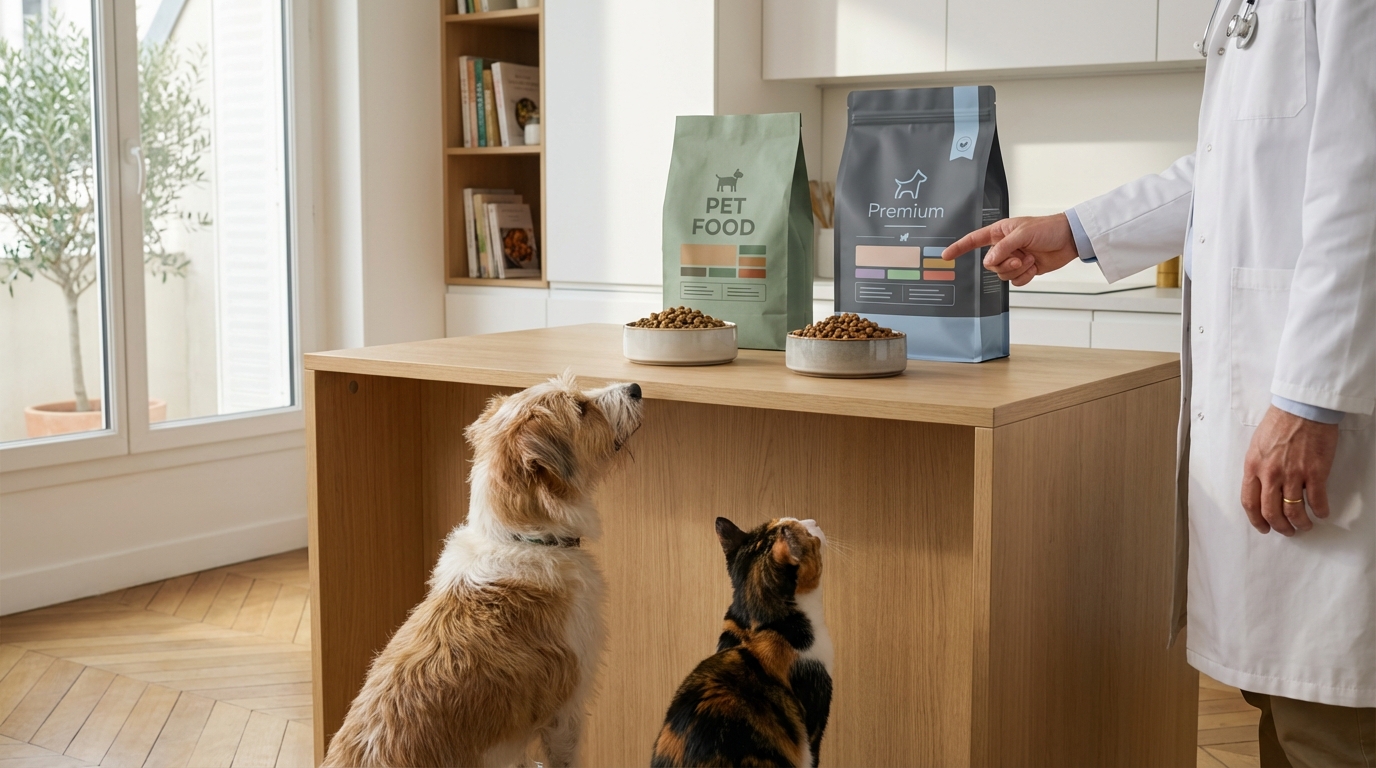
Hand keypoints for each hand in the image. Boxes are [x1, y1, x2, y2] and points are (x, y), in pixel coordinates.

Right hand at [941, 214, 1080, 285]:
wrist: (1069, 239)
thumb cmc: (1048, 228)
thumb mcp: (1023, 234)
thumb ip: (1004, 248)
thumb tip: (989, 262)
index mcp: (1000, 233)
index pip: (974, 240)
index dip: (959, 247)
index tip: (946, 255)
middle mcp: (1005, 246)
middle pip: (990, 264)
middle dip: (1005, 264)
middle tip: (1020, 257)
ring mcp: (1014, 259)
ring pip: (1002, 274)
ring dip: (1018, 270)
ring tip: (1031, 260)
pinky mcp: (1025, 269)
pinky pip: (1016, 281)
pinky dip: (1026, 276)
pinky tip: (1035, 267)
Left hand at [1240, 406, 1339, 535]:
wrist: (1302, 408)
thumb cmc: (1279, 423)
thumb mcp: (1257, 446)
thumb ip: (1257, 467)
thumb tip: (1260, 486)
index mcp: (1253, 467)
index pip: (1249, 502)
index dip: (1256, 520)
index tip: (1263, 527)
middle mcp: (1270, 474)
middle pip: (1270, 512)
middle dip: (1279, 526)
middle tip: (1286, 530)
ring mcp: (1293, 474)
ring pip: (1293, 511)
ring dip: (1300, 523)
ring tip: (1304, 526)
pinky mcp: (1315, 472)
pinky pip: (1316, 500)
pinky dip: (1320, 511)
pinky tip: (1321, 513)